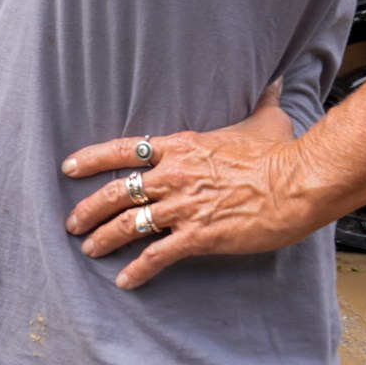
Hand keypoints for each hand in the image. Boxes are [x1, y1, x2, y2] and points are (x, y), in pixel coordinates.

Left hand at [60, 82, 312, 288]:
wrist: (297, 183)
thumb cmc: (282, 152)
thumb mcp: (266, 120)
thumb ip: (263, 101)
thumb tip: (277, 83)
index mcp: (182, 146)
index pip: (124, 149)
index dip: (91, 158)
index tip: (68, 167)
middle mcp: (174, 175)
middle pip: (116, 191)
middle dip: (89, 209)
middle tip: (73, 223)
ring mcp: (183, 206)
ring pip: (129, 224)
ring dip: (104, 239)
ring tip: (89, 250)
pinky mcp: (198, 236)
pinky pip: (157, 255)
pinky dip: (138, 270)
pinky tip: (125, 281)